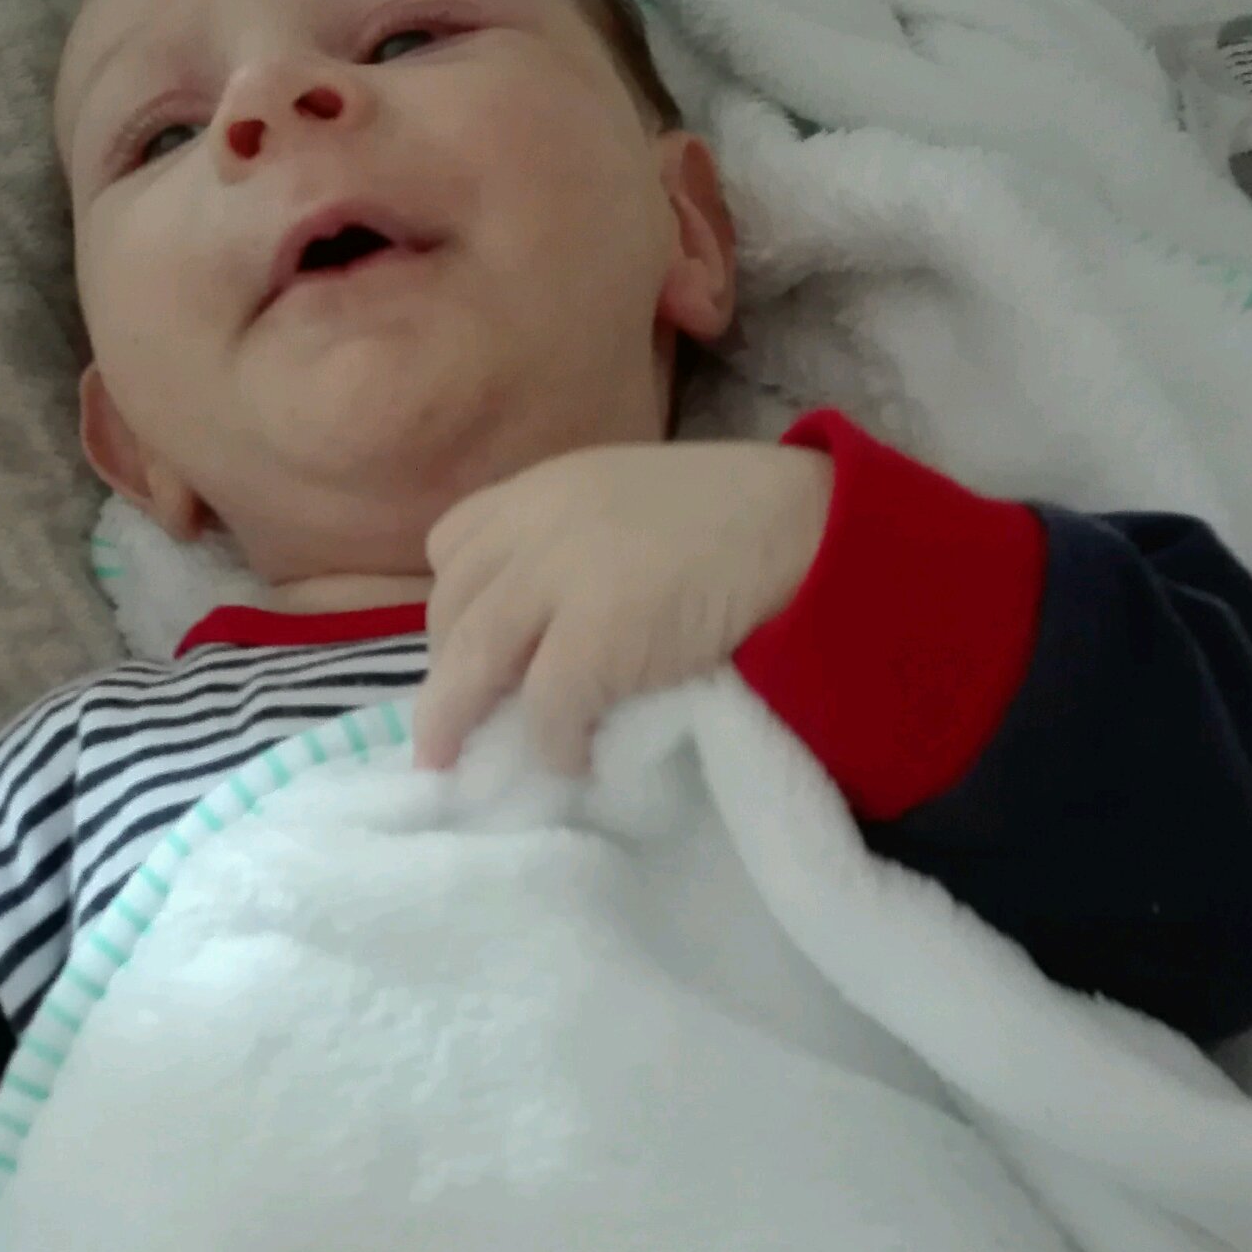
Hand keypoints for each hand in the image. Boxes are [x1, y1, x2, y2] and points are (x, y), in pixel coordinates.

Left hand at [414, 443, 833, 776]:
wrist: (803, 527)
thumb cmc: (736, 518)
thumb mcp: (631, 503)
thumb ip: (579, 540)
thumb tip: (543, 622)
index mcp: (546, 488)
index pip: (455, 543)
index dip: (455, 601)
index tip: (467, 647)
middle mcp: (536, 526)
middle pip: (452, 608)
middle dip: (449, 669)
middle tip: (459, 720)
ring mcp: (559, 581)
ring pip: (471, 662)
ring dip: (458, 720)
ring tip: (463, 763)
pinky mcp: (593, 640)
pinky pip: (543, 710)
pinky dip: (550, 744)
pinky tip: (572, 761)